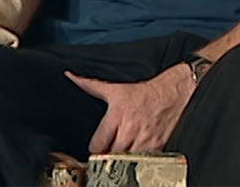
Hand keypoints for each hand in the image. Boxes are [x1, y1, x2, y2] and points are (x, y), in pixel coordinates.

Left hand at [66, 63, 194, 153]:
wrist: (168, 95)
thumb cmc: (140, 93)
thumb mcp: (113, 88)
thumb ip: (89, 85)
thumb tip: (71, 76)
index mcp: (116, 116)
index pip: (97, 144)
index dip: (94, 148)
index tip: (96, 147)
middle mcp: (129, 131)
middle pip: (110, 156)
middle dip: (107, 155)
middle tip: (108, 151)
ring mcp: (143, 142)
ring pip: (126, 162)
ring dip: (122, 160)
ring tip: (121, 153)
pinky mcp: (156, 149)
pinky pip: (142, 163)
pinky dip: (137, 162)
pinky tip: (135, 155)